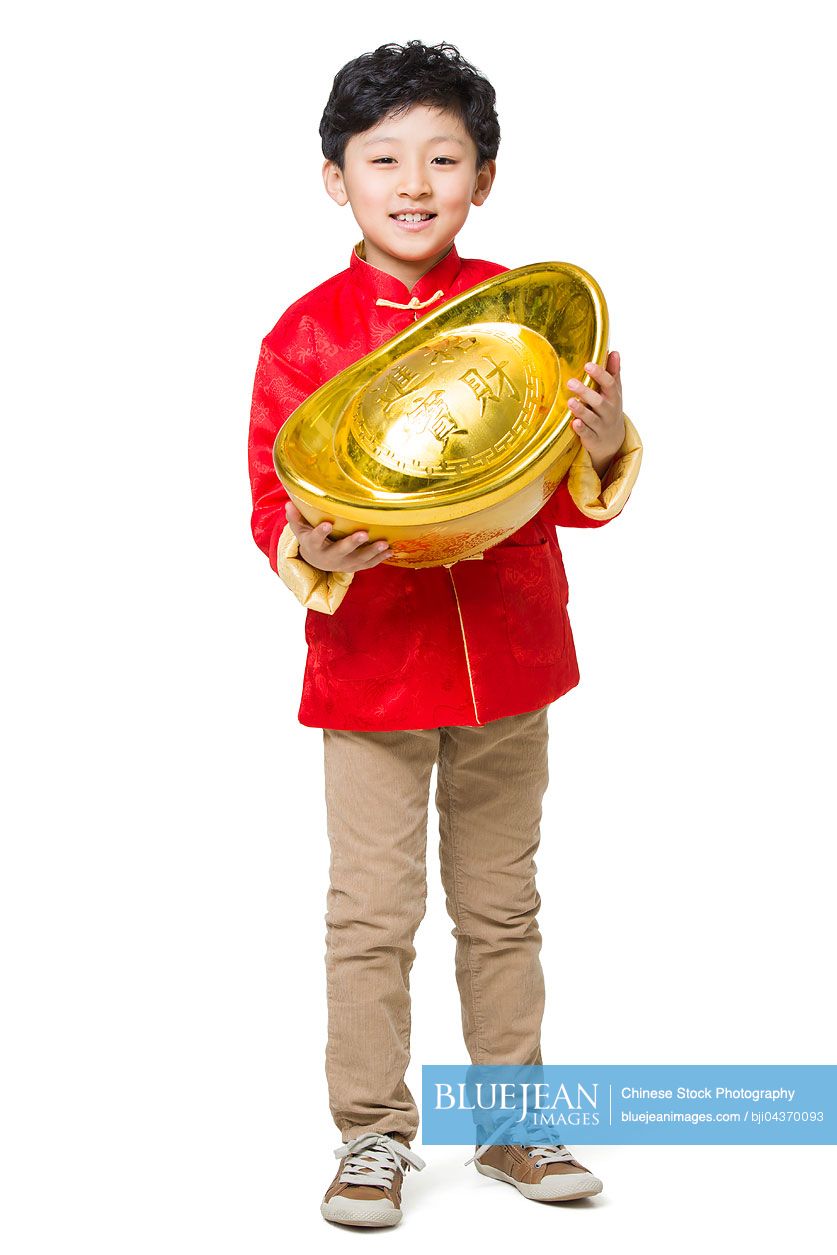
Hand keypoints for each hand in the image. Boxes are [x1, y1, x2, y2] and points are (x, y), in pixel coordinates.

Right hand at [285, 501, 393, 572]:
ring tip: (385, 543)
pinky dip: (379, 558)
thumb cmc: (310, 539)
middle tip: (364, 534)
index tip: (327, 524)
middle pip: (341, 551)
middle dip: (353, 543)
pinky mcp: (354, 567)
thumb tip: (288, 503)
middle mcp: (329, 557)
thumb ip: (295, 518)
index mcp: (315, 546)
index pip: (316, 539)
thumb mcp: (300, 530)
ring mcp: (343, 564)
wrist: (317, 561)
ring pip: (358, 560)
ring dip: (372, 552)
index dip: (320, 533)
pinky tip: (390, 550)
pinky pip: (368, 564)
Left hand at [567, 350, 625, 478]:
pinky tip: (574, 423)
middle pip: (599, 401)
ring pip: (592, 418)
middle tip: (571, 382)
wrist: (613, 440)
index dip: (599, 374)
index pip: (609, 384)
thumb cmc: (610, 409)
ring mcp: (601, 426)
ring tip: (570, 401)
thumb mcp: (614, 391)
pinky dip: (581, 429)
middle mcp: (608, 412)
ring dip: (581, 410)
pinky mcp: (592, 438)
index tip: (588, 364)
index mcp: (613, 397)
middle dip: (586, 392)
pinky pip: (587, 434)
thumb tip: (614, 352)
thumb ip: (613, 372)